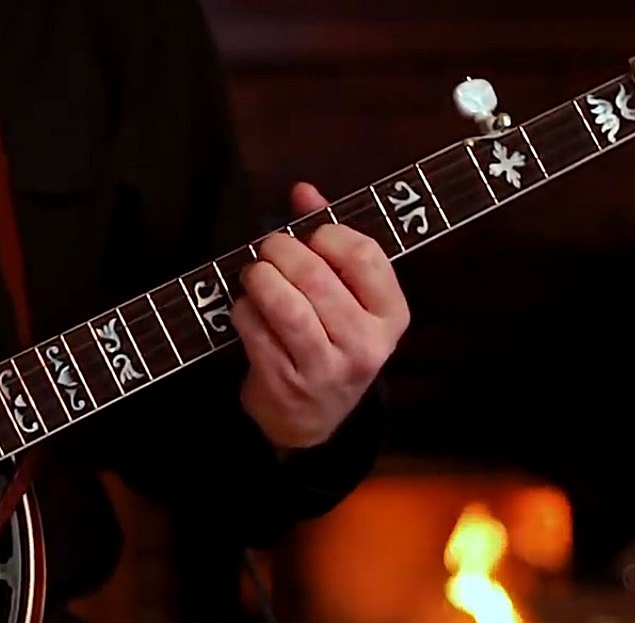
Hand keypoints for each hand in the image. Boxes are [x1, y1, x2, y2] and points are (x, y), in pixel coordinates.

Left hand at [232, 182, 408, 448]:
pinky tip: (246, 308)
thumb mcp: (349, 298)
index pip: (365, 256)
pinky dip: (243, 311)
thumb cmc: (333, 342)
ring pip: (284, 306)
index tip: (311, 235)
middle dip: (281, 251)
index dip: (329, 234)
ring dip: (259, 279)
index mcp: (391, 315)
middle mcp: (366, 344)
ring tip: (254, 274)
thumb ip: (331, 241)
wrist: (313, 420)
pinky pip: (256, 331)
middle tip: (269, 249)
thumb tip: (302, 191)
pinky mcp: (286, 383)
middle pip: (316, 277)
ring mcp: (326, 368)